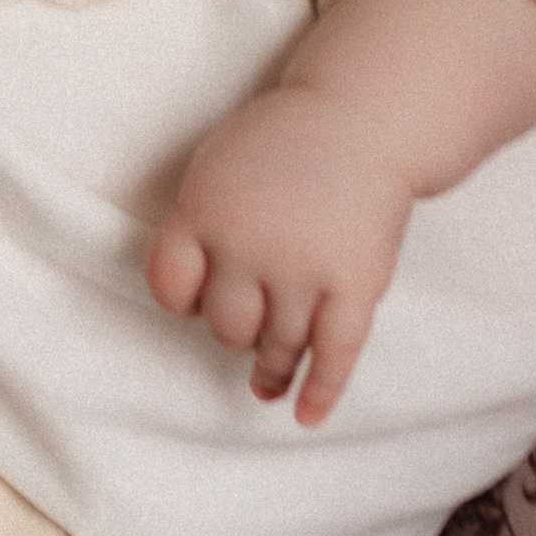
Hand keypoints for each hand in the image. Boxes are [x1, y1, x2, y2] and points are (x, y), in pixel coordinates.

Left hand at [145, 84, 415, 425]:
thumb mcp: (218, 168)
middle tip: (251, 325)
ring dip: (272, 370)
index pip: (171, 288)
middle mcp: (248, 244)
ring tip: (266, 385)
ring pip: (277, 346)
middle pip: (227, 325)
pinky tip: (305, 417)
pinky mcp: (356, 283)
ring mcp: (304, 267)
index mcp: (203, 210)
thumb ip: (201, 228)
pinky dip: (320, 390)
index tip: (200, 303)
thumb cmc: (284, 145)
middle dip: (237, 329)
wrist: (364, 118)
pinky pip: (334, 353)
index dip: (185, 303)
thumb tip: (192, 304)